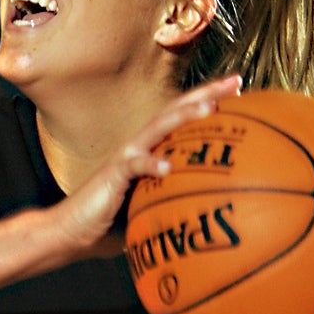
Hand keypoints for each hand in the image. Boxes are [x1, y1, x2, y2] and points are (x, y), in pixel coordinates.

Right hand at [51, 75, 241, 252]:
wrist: (72, 231)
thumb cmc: (113, 224)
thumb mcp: (153, 209)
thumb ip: (178, 202)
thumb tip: (214, 213)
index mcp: (152, 149)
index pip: (184, 118)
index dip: (211, 101)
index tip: (241, 90)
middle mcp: (141, 145)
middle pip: (177, 109)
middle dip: (207, 93)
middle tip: (237, 81)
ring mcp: (126, 156)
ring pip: (158, 127)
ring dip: (185, 115)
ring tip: (211, 108)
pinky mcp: (113, 173)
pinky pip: (135, 165)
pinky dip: (151, 163)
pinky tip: (168, 167)